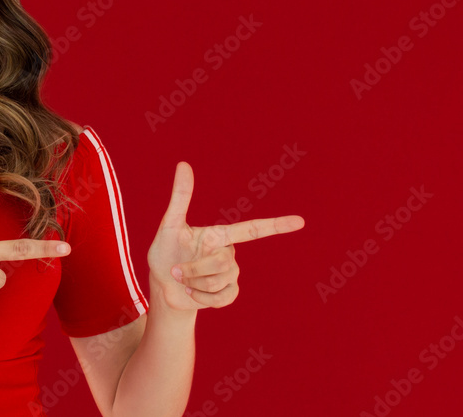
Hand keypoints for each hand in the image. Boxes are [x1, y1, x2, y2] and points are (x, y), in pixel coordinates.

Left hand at [147, 161, 304, 310]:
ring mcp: (231, 275)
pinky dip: (201, 299)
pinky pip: (222, 298)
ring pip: (219, 281)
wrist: (162, 286)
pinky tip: (191, 293)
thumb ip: (180, 197)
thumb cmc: (165, 252)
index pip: (252, 229)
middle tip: (177, 270)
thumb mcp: (170, 225)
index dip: (276, 225)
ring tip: (183, 280)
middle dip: (195, 269)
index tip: (300, 221)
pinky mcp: (228, 294)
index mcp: (220, 236)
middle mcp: (229, 253)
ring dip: (194, 283)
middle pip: (223, 263)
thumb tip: (183, 164)